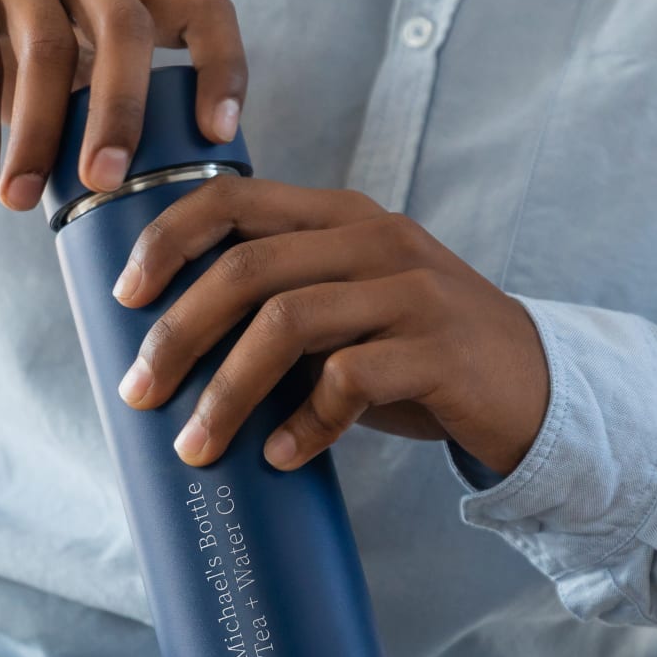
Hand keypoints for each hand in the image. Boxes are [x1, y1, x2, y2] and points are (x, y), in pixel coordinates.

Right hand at [0, 0, 245, 207]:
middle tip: (105, 184)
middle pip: (125, 28)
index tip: (219, 136)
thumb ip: (89, 105)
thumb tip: (128, 210)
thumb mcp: (55, 59)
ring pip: (46, 50)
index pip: (202, 10)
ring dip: (35, 138)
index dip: (225, 68)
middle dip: (122, 112)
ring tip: (19, 203)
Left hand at [112, 177, 549, 475]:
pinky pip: (348, 381)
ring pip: (288, 324)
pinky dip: (303, 425)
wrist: (532, 388)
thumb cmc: (412, 355)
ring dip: (228, 392)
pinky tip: (282, 457)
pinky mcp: (439, 350)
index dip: (167, 240)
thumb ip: (279, 304)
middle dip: (178, 334)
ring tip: (196, 445)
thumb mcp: (346, 309)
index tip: (124, 297)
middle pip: (248, 270)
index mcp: (341, 215)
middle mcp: (375, 239)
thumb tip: (165, 349)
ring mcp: (412, 291)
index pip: (233, 200)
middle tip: (139, 392)